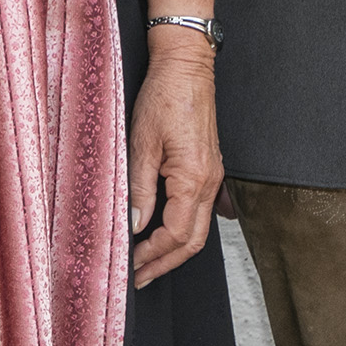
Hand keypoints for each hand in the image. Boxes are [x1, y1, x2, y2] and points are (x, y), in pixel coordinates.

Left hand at [127, 37, 222, 286]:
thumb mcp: (142, 143)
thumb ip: (140, 187)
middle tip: (140, 278)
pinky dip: (181, 229)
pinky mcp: (208, 168)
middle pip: (193, 240)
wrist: (186, 68)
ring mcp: (212, 176)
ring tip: (147, 262)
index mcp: (194, 179)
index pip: (177, 234)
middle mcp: (209, 182)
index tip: (132, 266)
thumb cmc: (164, 98)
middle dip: (166, 262)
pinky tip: (162, 233)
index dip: (153, 255)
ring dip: (174, 249)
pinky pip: (199, 210)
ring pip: (198, 228)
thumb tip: (136, 225)